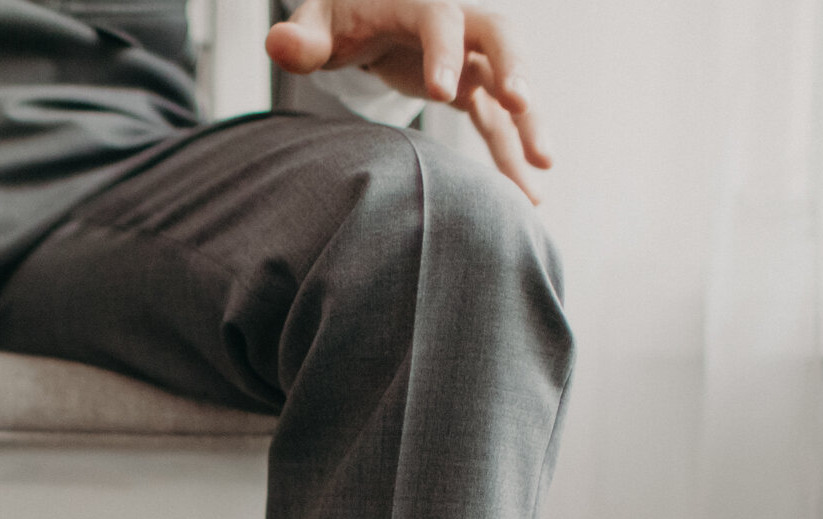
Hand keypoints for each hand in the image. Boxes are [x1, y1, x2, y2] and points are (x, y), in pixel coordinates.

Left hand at [267, 0, 550, 203]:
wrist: (369, 16)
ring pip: (510, 83)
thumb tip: (279, 44)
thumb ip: (300, 38)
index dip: (445, 52)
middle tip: (521, 105)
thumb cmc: (339, 20)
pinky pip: (499, 121)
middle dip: (514, 69)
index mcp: (418, 4)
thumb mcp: (316, 25)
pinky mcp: (474, 89)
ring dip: (529, 121)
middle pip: (499, 36)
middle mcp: (457, 24)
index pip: (440, 19)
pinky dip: (512, 154)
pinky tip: (527, 196)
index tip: (445, 93)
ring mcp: (471, 58)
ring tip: (543, 165)